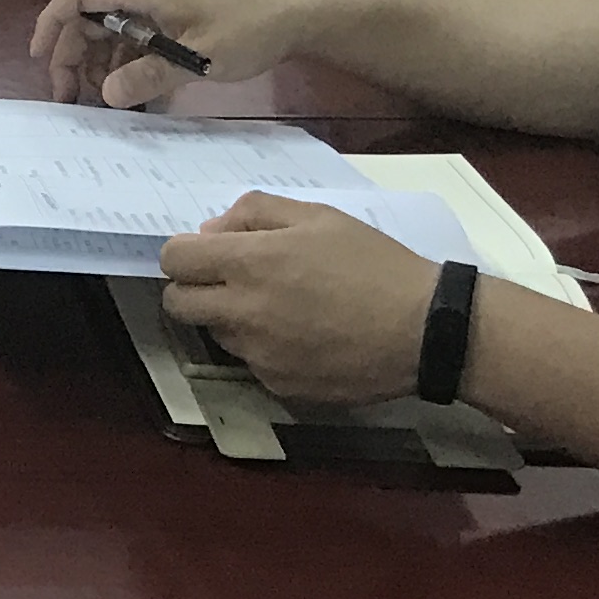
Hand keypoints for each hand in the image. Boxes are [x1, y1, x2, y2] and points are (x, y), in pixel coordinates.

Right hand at [30, 0, 315, 106]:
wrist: (299, 16)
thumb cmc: (250, 27)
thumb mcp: (200, 56)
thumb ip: (151, 75)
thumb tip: (104, 95)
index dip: (51, 23)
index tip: (40, 60)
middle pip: (90, 21)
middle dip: (73, 58)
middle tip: (72, 100)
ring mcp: (162, 11)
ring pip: (113, 37)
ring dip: (101, 69)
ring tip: (104, 107)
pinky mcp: (177, 25)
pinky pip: (139, 47)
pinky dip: (131, 71)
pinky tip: (138, 100)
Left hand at [159, 196, 444, 410]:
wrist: (424, 329)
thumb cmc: (374, 263)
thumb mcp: (319, 217)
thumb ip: (255, 213)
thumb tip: (210, 232)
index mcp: (249, 263)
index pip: (173, 261)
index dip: (184, 254)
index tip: (207, 254)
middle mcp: (243, 313)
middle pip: (178, 304)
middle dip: (192, 290)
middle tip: (229, 282)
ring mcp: (258, 355)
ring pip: (217, 334)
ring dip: (233, 320)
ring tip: (285, 308)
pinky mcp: (278, 385)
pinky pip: (253, 363)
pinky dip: (267, 349)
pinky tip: (307, 338)